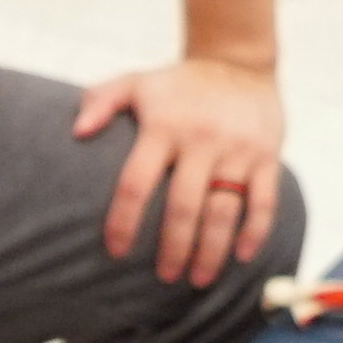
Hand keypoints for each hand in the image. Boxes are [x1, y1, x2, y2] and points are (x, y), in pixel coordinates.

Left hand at [73, 55, 286, 286]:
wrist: (239, 63)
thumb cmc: (178, 84)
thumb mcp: (136, 82)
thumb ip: (101, 101)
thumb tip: (76, 133)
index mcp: (163, 127)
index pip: (136, 182)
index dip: (124, 220)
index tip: (116, 252)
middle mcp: (201, 140)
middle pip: (184, 206)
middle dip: (173, 247)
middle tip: (165, 276)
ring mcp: (237, 150)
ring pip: (224, 210)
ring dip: (212, 250)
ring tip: (198, 279)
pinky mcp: (267, 155)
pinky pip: (264, 201)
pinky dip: (255, 231)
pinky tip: (242, 257)